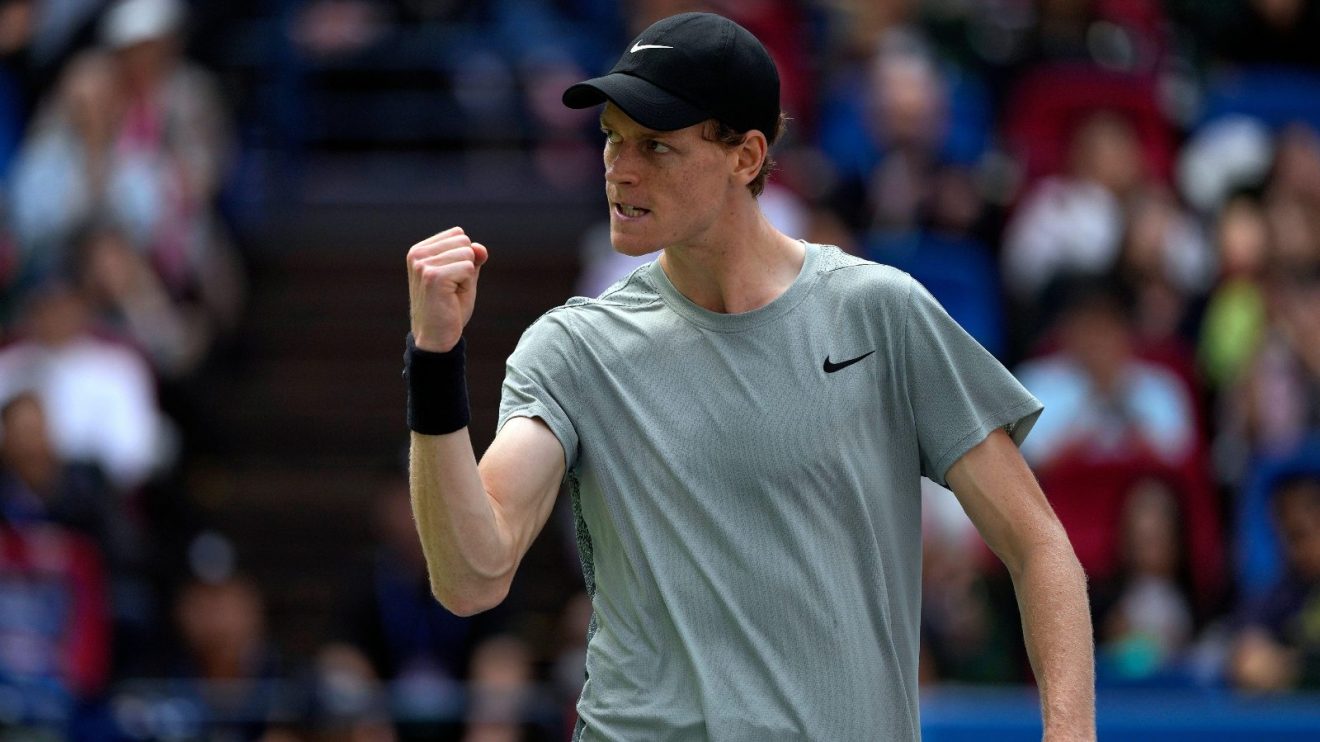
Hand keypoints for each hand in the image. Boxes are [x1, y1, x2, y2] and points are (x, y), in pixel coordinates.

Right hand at [407, 227, 488, 351]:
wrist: (436, 338)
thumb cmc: (448, 307)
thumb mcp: (463, 277)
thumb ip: (472, 258)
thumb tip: (480, 248)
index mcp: (420, 250)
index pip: (458, 235)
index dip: (464, 258)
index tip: (450, 279)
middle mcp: (417, 254)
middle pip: (464, 242)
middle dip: (466, 266)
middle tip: (452, 289)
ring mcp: (423, 264)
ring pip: (467, 254)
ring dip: (466, 277)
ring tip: (450, 293)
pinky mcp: (433, 276)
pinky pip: (468, 268)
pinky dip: (466, 285)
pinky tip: (450, 298)